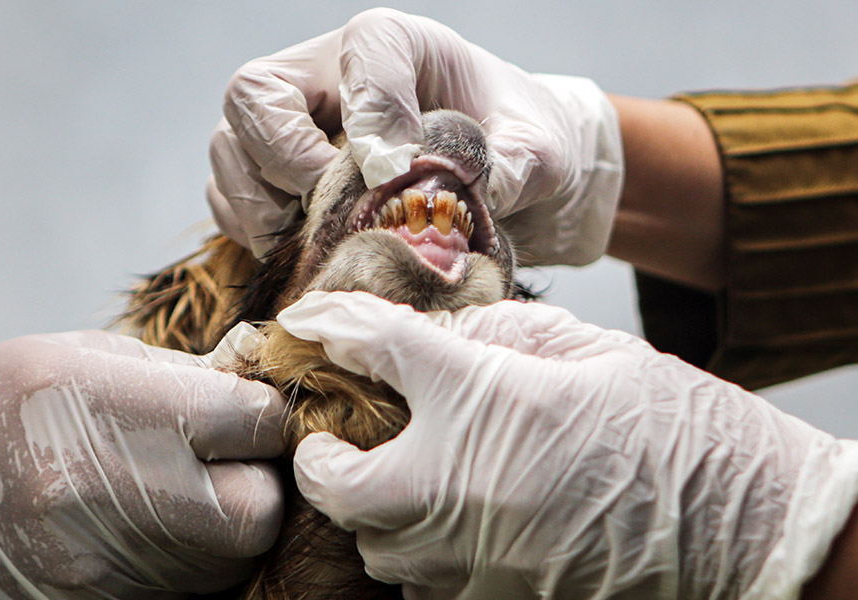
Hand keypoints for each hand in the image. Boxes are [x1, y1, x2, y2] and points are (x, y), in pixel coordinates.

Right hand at [0, 324, 285, 597]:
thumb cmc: (8, 411)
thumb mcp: (87, 357)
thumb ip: (183, 375)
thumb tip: (260, 389)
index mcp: (108, 410)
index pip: (254, 421)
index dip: (261, 413)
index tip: (243, 412)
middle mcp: (104, 495)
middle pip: (259, 507)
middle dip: (258, 480)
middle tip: (226, 461)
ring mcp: (102, 567)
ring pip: (232, 558)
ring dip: (227, 525)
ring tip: (180, 493)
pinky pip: (193, 588)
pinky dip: (192, 559)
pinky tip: (153, 528)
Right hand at [208, 8, 622, 264]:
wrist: (494, 171)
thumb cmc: (511, 143)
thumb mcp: (538, 151)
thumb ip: (514, 167)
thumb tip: (465, 201)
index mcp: (394, 44)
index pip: (362, 49)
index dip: (372, 108)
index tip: (395, 170)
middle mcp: (326, 76)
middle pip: (254, 94)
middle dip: (285, 159)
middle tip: (333, 205)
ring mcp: (290, 126)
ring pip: (230, 150)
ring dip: (262, 206)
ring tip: (320, 238)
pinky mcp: (272, 176)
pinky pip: (230, 199)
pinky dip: (255, 231)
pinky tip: (305, 249)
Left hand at [278, 291, 857, 598]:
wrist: (743, 524)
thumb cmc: (671, 424)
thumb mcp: (586, 347)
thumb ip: (499, 330)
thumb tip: (446, 333)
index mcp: (480, 399)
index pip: (373, 347)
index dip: (329, 326)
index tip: (308, 324)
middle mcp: (456, 489)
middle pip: (333, 481)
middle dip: (323, 455)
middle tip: (341, 431)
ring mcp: (470, 562)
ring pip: (373, 546)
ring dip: (372, 507)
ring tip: (399, 475)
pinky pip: (421, 585)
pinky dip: (418, 552)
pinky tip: (453, 522)